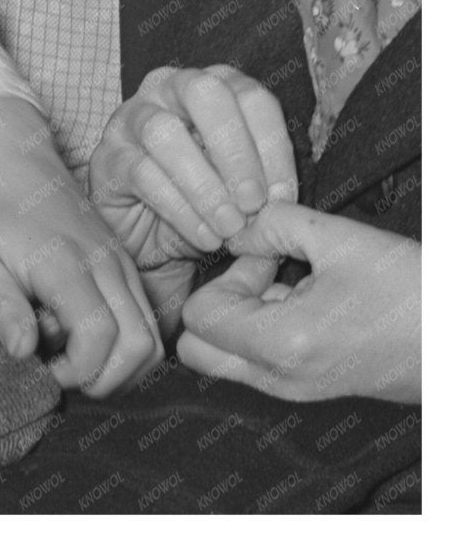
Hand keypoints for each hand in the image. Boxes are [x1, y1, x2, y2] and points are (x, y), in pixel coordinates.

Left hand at [0, 95, 159, 395]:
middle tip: (60, 371)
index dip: (78, 370)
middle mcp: (106, 263)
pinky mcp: (125, 266)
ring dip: (120, 366)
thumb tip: (24, 354)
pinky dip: (125, 344)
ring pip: (153, 337)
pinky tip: (81, 335)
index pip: (99, 335)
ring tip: (70, 355)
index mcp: (66, 260)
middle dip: (106, 379)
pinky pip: (147, 319)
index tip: (44, 369)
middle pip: (142, 345)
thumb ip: (0, 306)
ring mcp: (122, 263)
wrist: (8, 159)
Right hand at [89, 64, 296, 334]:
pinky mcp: (107, 157)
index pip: (251, 96)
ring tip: (230, 227)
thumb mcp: (243, 189)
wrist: (152, 239)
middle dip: (234, 149)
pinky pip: (143, 173)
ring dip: (205, 185)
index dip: (273, 146)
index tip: (284, 197)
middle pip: (204, 91)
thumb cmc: (207, 205)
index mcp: (213, 89)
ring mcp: (131, 119)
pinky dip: (181, 209)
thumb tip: (283, 200)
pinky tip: (205, 237)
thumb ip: (263, 184)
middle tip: (253, 202)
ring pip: (165, 132)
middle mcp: (168, 89)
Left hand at [179, 202, 419, 403]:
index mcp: (282, 345)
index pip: (198, 316)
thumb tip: (235, 230)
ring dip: (242, 313)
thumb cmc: (413, 292)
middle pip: (198, 349)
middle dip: (216, 302)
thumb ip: (271, 223)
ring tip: (292, 279)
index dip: (225, 275)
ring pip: (228, 355)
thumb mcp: (338, 238)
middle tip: (260, 271)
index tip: (264, 255)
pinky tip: (308, 296)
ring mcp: (299, 389)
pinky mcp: (315, 387)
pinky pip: (260, 360)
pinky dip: (264, 327)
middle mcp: (283, 378)